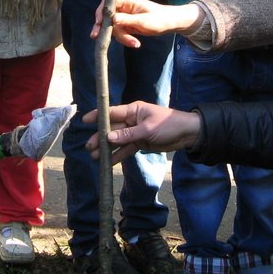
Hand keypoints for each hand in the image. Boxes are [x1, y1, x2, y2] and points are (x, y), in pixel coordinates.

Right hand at [83, 102, 201, 163]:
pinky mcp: (140, 143)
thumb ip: (128, 135)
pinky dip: (118, 156)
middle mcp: (131, 120)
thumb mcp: (148, 129)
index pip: (112, 112)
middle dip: (100, 138)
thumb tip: (109, 138)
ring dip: (107, 149)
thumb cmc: (168, 125)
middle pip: (112, 129)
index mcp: (133, 110)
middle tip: (89, 147)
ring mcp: (135, 132)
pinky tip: (108, 162)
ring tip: (95, 157)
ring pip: (117, 141)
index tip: (85, 121)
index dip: (98, 116)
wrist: (187, 134)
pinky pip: (126, 149)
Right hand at [91, 0, 204, 47]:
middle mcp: (124, 7)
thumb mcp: (144, 21)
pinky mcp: (127, 25)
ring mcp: (125, 16)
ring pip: (114, 27)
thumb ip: (127, 20)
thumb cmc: (160, 19)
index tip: (97, 24)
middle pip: (109, 18)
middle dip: (109, 30)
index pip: (108, 4)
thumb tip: (111, 19)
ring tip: (135, 43)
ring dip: (122, 37)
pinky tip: (135, 43)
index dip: (101, 13)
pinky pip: (120, 32)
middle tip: (97, 38)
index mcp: (127, 1)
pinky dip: (125, 39)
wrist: (171, 24)